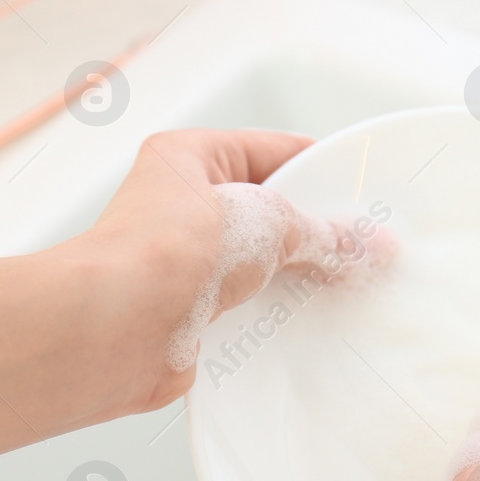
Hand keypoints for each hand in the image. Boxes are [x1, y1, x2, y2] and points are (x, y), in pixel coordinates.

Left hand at [84, 129, 379, 406]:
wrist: (115, 329)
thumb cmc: (162, 251)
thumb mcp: (266, 222)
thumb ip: (320, 231)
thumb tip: (359, 243)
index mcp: (190, 158)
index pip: (271, 151)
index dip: (320, 169)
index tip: (362, 190)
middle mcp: (182, 206)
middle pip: (269, 212)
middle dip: (315, 231)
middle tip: (364, 245)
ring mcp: (184, 262)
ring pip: (260, 265)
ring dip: (295, 279)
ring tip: (345, 284)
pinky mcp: (189, 313)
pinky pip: (246, 309)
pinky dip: (274, 318)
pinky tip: (307, 324)